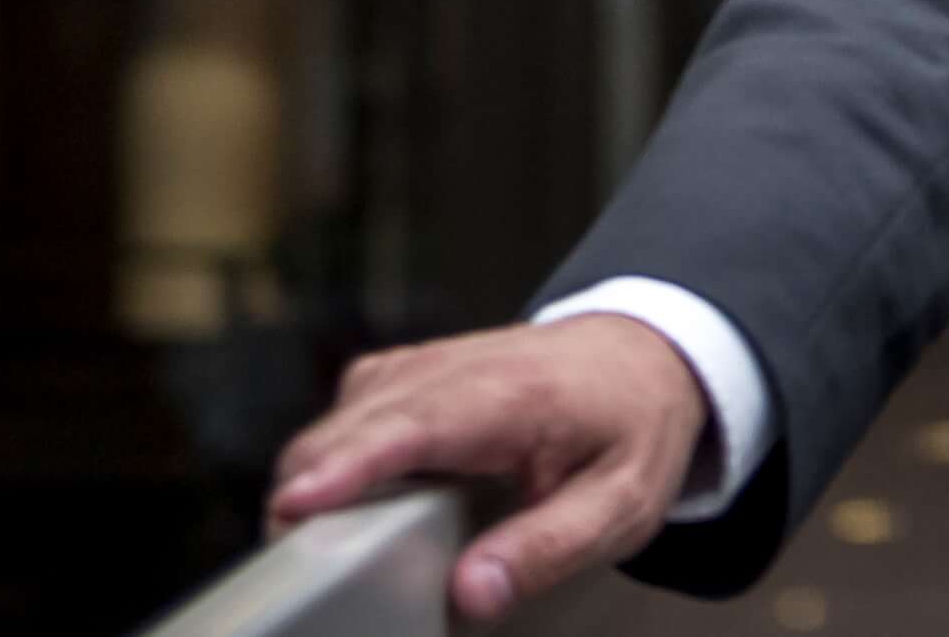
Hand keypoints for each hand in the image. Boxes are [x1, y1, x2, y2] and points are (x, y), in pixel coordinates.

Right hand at [266, 315, 713, 619]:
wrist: (650, 354)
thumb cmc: (633, 428)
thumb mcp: (621, 503)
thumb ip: (546, 549)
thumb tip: (470, 593)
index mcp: (513, 395)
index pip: (417, 424)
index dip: (352, 464)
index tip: (298, 503)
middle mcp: (459, 367)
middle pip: (356, 423)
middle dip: (309, 489)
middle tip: (301, 572)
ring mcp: (429, 364)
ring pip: (340, 416)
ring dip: (315, 477)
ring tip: (318, 550)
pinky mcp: (410, 374)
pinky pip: (350, 411)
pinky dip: (333, 456)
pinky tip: (349, 502)